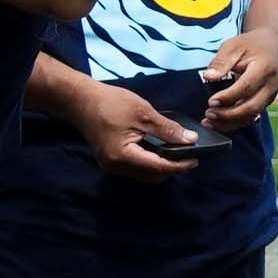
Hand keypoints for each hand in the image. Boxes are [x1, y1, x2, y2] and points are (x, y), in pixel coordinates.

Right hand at [80, 84, 206, 178]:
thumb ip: (168, 129)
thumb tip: (191, 140)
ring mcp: (111, 166)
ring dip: (161, 166)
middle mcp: (116, 167)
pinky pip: (135, 168)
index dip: (180, 166)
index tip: (196, 159)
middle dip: (172, 168)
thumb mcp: (143, 113)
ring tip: (175, 150)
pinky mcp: (110, 161)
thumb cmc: (111, 103)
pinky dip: (149, 161)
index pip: (158, 168)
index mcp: (123, 156)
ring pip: (144, 174)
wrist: (80, 100)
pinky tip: (158, 148)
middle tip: (187, 153)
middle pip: (152, 176)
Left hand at [201, 29, 277, 126]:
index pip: (246, 87)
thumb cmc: (249, 45)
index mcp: (265, 67)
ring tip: (209, 121)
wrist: (270, 46)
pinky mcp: (266, 102)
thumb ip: (221, 62)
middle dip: (228, 114)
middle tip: (208, 113)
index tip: (211, 101)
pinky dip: (235, 122)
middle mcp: (271, 84)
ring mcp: (271, 95)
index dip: (228, 97)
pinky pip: (251, 116)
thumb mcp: (233, 46)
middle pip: (251, 107)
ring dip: (230, 122)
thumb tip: (208, 76)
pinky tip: (219, 122)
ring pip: (252, 116)